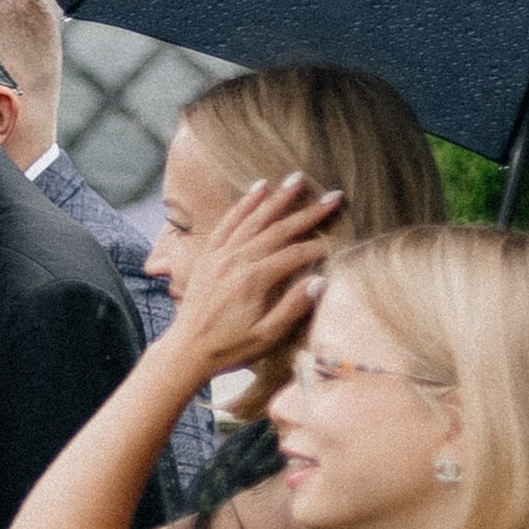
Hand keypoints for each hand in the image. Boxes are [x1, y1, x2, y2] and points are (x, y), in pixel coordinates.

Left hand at [163, 175, 341, 385]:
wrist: (186, 350)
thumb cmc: (229, 347)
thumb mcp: (266, 336)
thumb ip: (293, 307)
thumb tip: (321, 280)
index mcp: (253, 280)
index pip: (295, 255)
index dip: (320, 247)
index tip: (342, 241)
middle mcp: (235, 261)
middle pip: (278, 230)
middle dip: (308, 212)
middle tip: (333, 196)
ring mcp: (219, 255)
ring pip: (253, 219)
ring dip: (277, 198)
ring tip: (296, 178)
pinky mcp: (208, 255)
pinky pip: (227, 222)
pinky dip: (243, 204)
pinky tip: (257, 189)